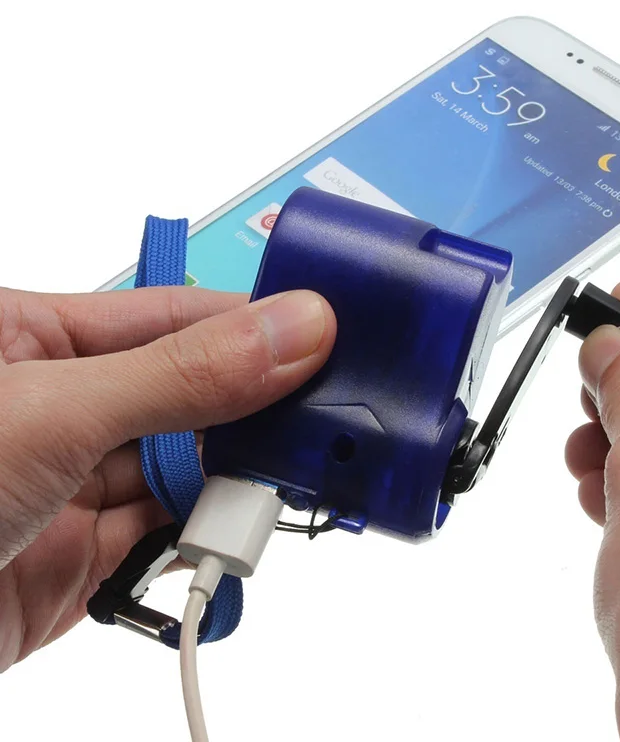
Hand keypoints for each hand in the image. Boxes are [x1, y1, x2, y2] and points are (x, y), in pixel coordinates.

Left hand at [0, 285, 334, 670]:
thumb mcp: (50, 414)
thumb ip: (181, 374)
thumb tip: (291, 332)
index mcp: (37, 339)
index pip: (176, 315)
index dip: (253, 324)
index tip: (327, 336)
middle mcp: (63, 407)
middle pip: (193, 397)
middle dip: (252, 417)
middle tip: (315, 429)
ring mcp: (74, 484)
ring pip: (187, 473)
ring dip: (230, 489)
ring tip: (267, 498)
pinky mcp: (82, 559)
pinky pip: (168, 541)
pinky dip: (204, 545)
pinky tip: (225, 542)